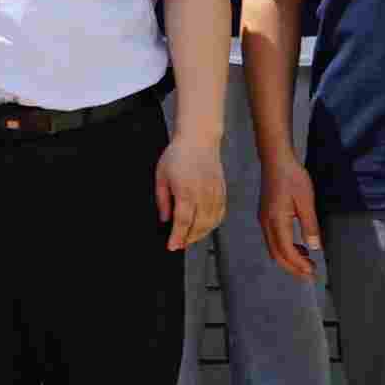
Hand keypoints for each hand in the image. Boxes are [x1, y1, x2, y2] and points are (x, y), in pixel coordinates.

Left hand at [156, 125, 229, 253]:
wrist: (199, 139)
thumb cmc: (178, 154)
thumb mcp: (161, 176)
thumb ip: (162, 200)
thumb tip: (164, 219)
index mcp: (186, 190)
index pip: (183, 221)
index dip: (177, 237)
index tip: (172, 246)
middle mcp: (203, 194)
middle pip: (199, 226)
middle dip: (188, 239)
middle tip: (179, 244)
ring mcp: (215, 193)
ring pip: (211, 222)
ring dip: (201, 234)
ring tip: (190, 238)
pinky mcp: (222, 191)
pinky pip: (220, 214)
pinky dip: (213, 224)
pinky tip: (205, 227)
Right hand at [259, 160, 325, 283]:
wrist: (276, 160)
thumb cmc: (293, 177)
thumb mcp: (306, 200)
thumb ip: (310, 224)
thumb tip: (314, 247)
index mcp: (276, 220)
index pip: (286, 250)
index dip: (299, 264)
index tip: (312, 272)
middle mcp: (266, 223)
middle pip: (276, 254)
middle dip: (293, 268)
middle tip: (310, 275)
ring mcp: (264, 220)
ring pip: (273, 249)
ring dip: (289, 259)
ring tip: (307, 263)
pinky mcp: (265, 216)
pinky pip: (273, 240)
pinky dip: (285, 249)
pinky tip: (299, 247)